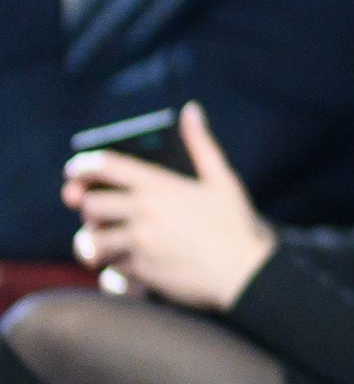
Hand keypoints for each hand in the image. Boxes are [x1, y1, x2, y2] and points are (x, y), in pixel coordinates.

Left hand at [65, 104, 273, 311]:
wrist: (248, 274)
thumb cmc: (237, 224)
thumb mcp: (223, 179)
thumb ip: (201, 144)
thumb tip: (191, 110)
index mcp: (159, 186)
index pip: (105, 166)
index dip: (82, 166)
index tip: (74, 171)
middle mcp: (144, 213)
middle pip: (89, 204)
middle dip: (88, 207)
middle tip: (97, 212)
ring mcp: (140, 243)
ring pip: (91, 240)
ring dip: (92, 241)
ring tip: (100, 243)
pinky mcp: (142, 272)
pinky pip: (109, 270)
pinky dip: (110, 269)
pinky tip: (121, 267)